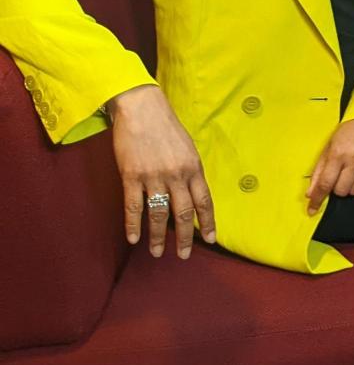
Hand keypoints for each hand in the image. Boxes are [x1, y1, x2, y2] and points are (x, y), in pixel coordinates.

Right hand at [107, 84, 215, 258]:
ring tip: (158, 252)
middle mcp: (177, 175)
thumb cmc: (166, 127)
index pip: (204, 201)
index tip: (211, 239)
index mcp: (194, 168)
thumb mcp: (187, 148)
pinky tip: (133, 238)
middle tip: (184, 255)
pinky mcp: (131, 176)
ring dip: (158, 237)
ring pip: (159, 214)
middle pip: (183, 213)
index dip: (208, 222)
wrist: (142, 109)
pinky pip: (134, 206)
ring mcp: (154, 177)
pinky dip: (133, 224)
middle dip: (184, 237)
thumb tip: (191, 194)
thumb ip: (189, 172)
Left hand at [306, 117, 353, 214]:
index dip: (317, 199)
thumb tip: (311, 192)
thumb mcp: (330, 145)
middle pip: (342, 191)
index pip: (325, 184)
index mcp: (339, 153)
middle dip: (338, 187)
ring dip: (352, 186)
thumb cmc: (352, 129)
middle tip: (340, 176)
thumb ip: (319, 170)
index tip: (312, 208)